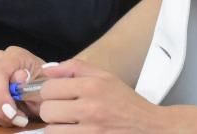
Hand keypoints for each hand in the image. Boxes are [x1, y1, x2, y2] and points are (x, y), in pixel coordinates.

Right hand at [0, 46, 48, 127]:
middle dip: (2, 110)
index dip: (2, 95)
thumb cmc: (44, 87)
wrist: (41, 91)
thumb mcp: (45, 86)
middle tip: (21, 120)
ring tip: (18, 117)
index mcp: (13, 55)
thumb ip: (33, 82)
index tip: (12, 113)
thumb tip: (21, 76)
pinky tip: (8, 116)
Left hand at [36, 58, 163, 130]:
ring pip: (51, 130)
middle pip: (46, 110)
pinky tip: (75, 131)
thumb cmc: (126, 103)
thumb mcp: (105, 76)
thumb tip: (47, 69)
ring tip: (69, 124)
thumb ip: (74, 68)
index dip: (49, 92)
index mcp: (92, 87)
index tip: (56, 95)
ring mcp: (92, 131)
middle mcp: (91, 109)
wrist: (150, 128)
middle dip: (51, 110)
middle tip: (63, 111)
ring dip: (57, 127)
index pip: (48, 89)